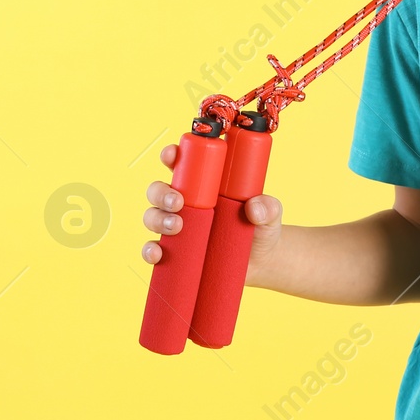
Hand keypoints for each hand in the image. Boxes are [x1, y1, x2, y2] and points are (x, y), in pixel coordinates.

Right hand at [140, 142, 284, 284]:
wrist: (263, 263)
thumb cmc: (262, 228)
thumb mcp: (270, 213)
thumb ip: (269, 207)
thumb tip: (254, 208)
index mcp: (204, 184)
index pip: (181, 163)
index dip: (171, 155)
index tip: (172, 156)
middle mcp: (185, 203)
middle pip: (158, 189)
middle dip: (161, 192)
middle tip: (178, 202)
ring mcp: (177, 228)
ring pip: (152, 216)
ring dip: (157, 218)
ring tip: (177, 227)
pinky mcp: (176, 253)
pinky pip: (153, 249)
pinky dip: (150, 251)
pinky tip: (158, 254)